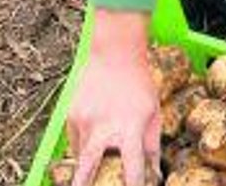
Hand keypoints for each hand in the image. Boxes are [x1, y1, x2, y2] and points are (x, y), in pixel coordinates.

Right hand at [67, 9, 159, 185]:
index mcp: (129, 129)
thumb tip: (155, 174)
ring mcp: (83, 122)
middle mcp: (103, 128)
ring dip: (87, 164)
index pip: (132, 168)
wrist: (115, 54)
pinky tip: (94, 133)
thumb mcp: (153, 114)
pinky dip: (83, 144)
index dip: (134, 185)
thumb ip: (152, 146)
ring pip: (80, 155)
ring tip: (97, 159)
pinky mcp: (70, 116)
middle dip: (82, 185)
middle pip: (87, 170)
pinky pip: (74, 140)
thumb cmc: (139, 85)